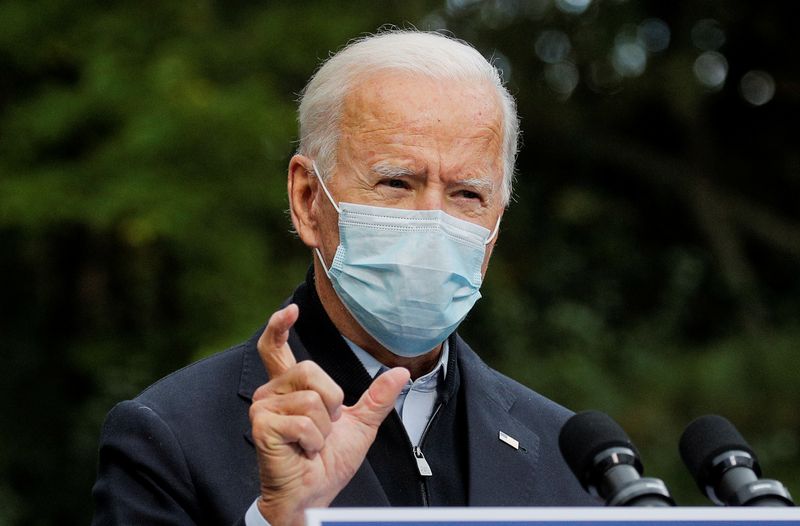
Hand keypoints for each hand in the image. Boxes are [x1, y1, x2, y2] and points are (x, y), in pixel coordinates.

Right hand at [249, 304, 408, 525]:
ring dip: (324, 428)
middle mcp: (270, 392)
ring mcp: (263, 408)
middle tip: (324, 429)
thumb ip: (377, 398)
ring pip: (312, 398)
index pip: (275, 348)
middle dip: (332, 401)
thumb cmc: (328, 462)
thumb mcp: (360, 425)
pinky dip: (314, 441)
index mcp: (290, 387)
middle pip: (310, 370)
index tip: (290, 310)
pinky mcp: (262, 426)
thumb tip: (401, 373)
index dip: (279, 327)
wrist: (314, 494)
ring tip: (312, 443)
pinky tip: (304, 451)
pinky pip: (305, 421)